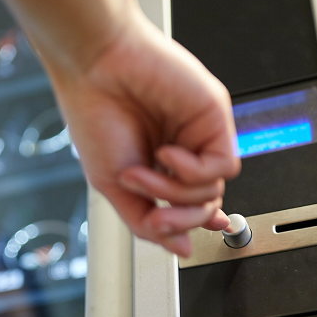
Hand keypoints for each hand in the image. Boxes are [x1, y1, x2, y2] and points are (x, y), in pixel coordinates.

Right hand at [0, 0, 240, 256]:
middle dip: (178, 219)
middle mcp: (184, 147)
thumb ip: (146, 221)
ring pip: (213, 191)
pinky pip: (222, 165)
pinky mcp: (214, 116)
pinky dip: (192, 170)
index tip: (185, 240)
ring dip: (174, 192)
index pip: (189, 202)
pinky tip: (166, 154)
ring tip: (142, 172)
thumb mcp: (113, 185)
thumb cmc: (94, 113)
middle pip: (204, 206)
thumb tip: (179, 249)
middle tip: (154, 214)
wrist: (94, 67)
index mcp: (159, 161)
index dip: (190, 223)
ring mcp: (200, 133)